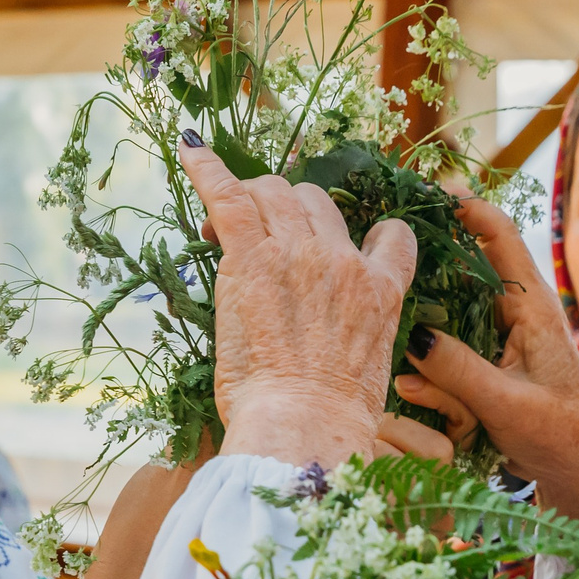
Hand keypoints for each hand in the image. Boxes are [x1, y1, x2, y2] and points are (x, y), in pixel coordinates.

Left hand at [179, 140, 416, 465]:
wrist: (304, 429)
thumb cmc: (330, 422)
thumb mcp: (365, 372)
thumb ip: (355, 332)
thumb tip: (324, 331)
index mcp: (383, 291)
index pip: (389, 235)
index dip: (357, 238)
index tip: (331, 252)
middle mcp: (346, 262)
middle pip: (318, 204)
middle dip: (288, 215)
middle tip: (257, 245)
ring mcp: (301, 255)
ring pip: (277, 191)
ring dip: (251, 200)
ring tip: (222, 226)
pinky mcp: (253, 259)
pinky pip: (229, 195)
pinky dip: (207, 168)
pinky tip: (189, 149)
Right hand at [394, 195, 578, 532]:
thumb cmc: (559, 436)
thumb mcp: (506, 404)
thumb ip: (457, 371)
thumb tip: (411, 336)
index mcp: (531, 308)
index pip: (499, 237)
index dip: (466, 207)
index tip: (428, 189)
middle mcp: (514, 313)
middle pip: (465, 262)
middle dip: (429, 248)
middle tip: (386, 231)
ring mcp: (498, 337)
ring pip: (450, 305)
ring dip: (421, 301)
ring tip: (383, 288)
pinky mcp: (487, 364)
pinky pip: (447, 344)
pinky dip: (424, 347)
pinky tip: (399, 360)